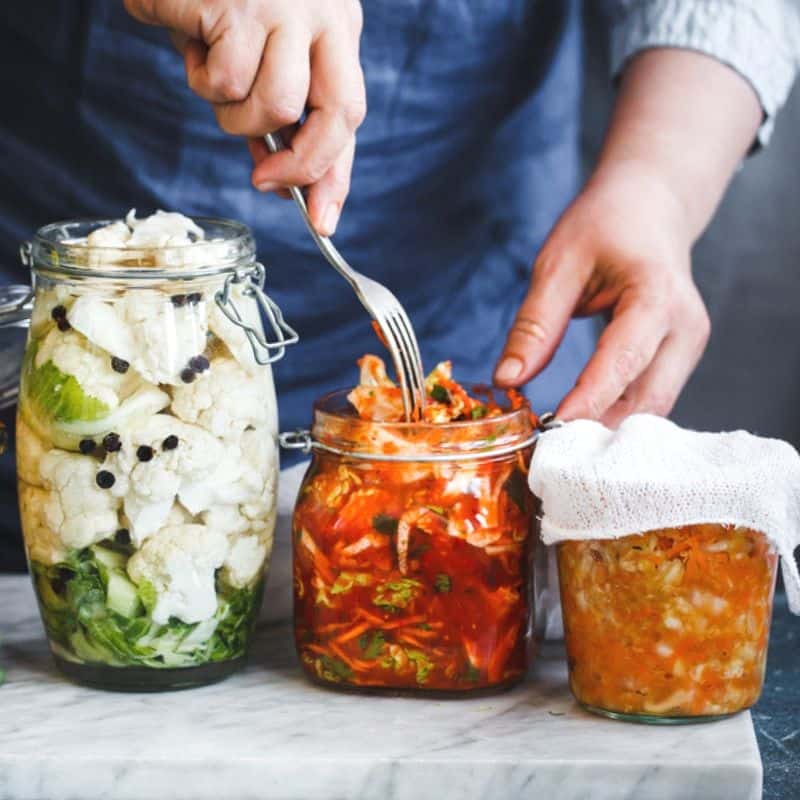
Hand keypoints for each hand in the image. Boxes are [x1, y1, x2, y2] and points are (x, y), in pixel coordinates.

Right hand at [124, 0, 365, 235]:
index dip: (336, 174)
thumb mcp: (259, 55)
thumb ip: (278, 112)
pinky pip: (224, 81)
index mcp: (335, 27)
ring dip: (234, 116)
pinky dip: (199, 76)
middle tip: (266, 181)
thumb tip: (281, 180)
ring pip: (275, 107)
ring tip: (211, 75)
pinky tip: (191, 39)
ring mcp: (285, 6)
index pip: (348, 113)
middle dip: (303, 164)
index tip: (324, 220)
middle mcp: (323, 13)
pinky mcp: (238, 6)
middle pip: (338, 115)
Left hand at [494, 160, 710, 425]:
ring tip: (561, 447)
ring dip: (609, 431)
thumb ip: (535, 324)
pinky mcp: (680, 358)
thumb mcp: (558, 263)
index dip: (589, 399)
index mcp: (656, 295)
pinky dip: (618, 417)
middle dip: (600, 429)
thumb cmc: (604, 225)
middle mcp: (685, 327)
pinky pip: (651, 399)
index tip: (552, 430)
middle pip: (647, 398)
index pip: (623, 359)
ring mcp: (689, 346)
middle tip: (550, 451)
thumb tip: (507, 380)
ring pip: (652, 408)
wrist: (653, 206)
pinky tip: (583, 430)